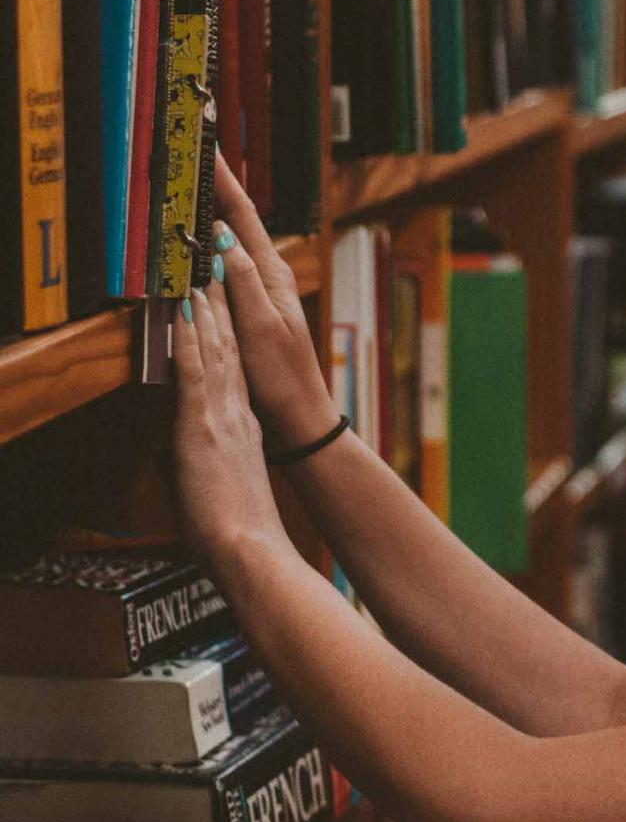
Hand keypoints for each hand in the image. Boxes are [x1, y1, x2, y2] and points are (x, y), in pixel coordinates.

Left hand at [171, 273, 290, 573]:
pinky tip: (184, 310)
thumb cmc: (240, 537)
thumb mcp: (226, 492)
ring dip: (207, 310)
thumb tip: (179, 468)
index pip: (235, 373)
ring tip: (203, 274)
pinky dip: (189, 337)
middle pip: (230, 351)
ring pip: (215, 350)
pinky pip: (195, 370)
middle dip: (222, 308)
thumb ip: (204, 470)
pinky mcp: (201, 426)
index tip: (224, 307)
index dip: (230, 337)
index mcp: (245, 432)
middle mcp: (237, 416)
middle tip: (217, 271)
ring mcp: (221, 418)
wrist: (250, 550)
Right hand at [212, 152, 337, 449]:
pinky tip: (195, 243)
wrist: (300, 418)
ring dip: (210, 212)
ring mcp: (261, 292)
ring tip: (187, 184)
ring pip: (229, 241)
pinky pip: (225, 267)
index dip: (223, 179)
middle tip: (190, 153)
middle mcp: (269, 276)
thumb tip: (222, 238)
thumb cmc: (283, 378)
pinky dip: (208, 247)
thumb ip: (242, 282)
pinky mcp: (251, 309)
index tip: (206, 146)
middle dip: (214, 185)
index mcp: (273, 274)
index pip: (242, 216)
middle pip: (236, 220)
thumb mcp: (261, 328)